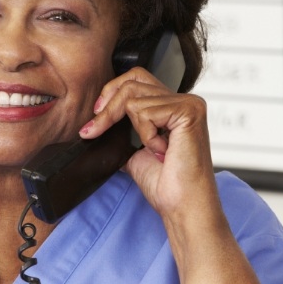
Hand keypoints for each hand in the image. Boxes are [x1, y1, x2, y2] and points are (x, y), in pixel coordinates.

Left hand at [79, 67, 218, 220]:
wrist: (181, 205)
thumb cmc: (167, 185)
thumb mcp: (135, 154)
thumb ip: (123, 135)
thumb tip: (97, 126)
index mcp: (173, 107)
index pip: (136, 78)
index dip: (111, 93)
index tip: (95, 120)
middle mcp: (184, 100)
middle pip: (132, 80)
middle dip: (108, 107)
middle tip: (94, 129)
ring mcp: (189, 103)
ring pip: (133, 98)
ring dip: (134, 129)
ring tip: (153, 150)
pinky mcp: (188, 111)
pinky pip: (145, 112)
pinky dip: (146, 134)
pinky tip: (162, 150)